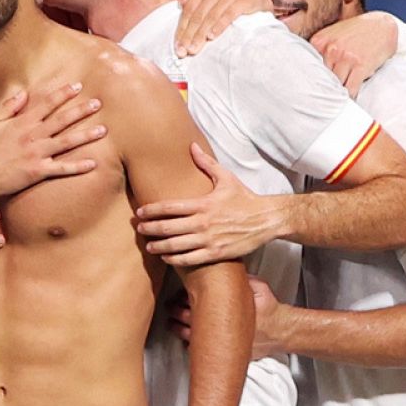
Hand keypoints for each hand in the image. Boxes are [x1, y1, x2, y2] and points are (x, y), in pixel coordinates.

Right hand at [0, 82, 105, 197]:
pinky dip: (78, 166)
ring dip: (86, 135)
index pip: (47, 104)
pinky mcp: (38, 171)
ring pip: (67, 142)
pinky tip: (93, 163)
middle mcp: (33, 136)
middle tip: (98, 103)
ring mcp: (37, 154)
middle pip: (62, 120)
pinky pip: (62, 168)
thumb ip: (9, 107)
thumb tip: (24, 93)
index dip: (63, 94)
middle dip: (81, 110)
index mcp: (23, 122)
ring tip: (103, 130)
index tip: (78, 86)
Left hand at [136, 143, 280, 265]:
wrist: (266, 220)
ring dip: (159, 246)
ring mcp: (209, 239)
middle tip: (138, 229)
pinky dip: (175, 259)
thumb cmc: (245, 199)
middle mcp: (203, 222)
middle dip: (150, 228)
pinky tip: (166, 257)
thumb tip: (192, 146)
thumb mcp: (226, 178)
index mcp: (203, 203)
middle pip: (168, 227)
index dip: (152, 210)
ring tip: (148, 246)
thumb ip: (206, 164)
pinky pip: (190, 259)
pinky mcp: (216, 253)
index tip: (140, 212)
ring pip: (176, 245)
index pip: (170, 206)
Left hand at [170, 275, 286, 357]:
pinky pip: (201, 351)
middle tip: (171, 307)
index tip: (178, 295)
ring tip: (171, 324)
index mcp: (223, 308)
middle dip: (176, 312)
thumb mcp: (258, 287)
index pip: (195, 302)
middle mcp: (218, 326)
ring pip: (190, 336)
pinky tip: (186, 342)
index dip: (183, 298)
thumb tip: (228, 268)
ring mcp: (220, 341)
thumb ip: (242, 279)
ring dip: (178, 329)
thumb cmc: (270, 310)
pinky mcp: (224, 351)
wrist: (281, 332)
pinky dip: (192, 346)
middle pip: (187, 318)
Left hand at [173, 0, 271, 55]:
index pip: (188, 9)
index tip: (177, 46)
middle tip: (183, 52)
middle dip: (188, 35)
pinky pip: (228, 14)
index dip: (181, 28)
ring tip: (194, 49)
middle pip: (197, 14)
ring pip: (210, 16)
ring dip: (201, 34)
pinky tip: (212, 36)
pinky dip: (219, 26)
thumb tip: (179, 0)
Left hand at [309, 11, 400, 94]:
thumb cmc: (357, 32)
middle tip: (327, 96)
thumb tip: (310, 74)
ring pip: (336, 86)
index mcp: (319, 41)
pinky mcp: (360, 65)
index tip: (311, 89)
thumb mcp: (332, 35)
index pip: (309, 68)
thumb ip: (320, 51)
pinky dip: (350, 96)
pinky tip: (350, 98)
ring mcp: (345, 57)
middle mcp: (330, 49)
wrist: (382, 24)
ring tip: (340, 97)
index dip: (313, 80)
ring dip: (339, 93)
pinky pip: (351, 89)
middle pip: (322, 79)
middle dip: (326, 87)